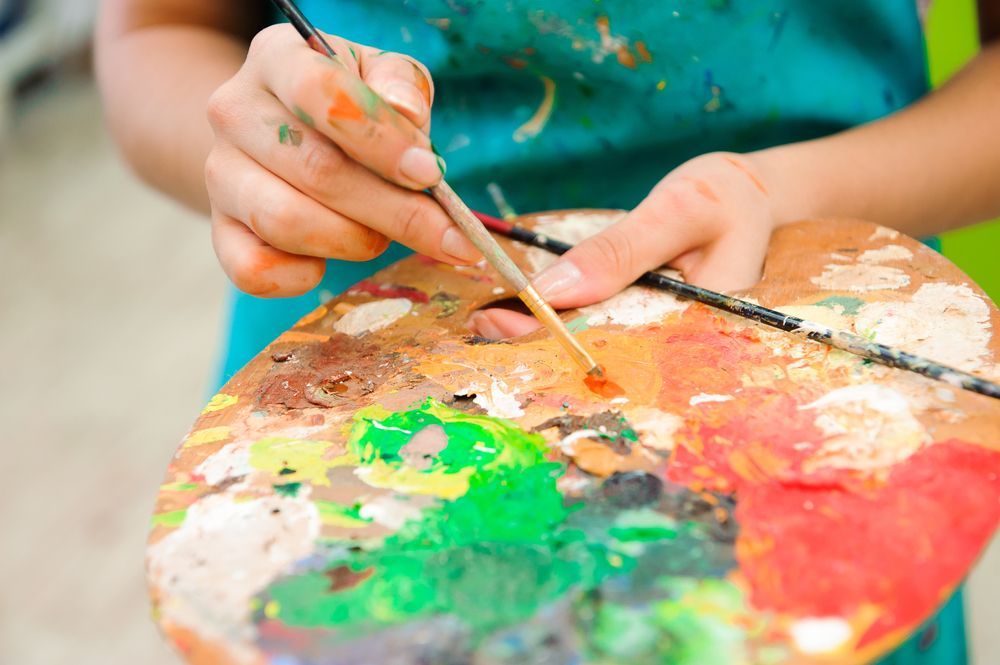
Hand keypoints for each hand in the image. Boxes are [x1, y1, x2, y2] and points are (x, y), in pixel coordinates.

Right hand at [204, 24, 478, 296]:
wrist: (280, 131)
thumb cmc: (349, 103)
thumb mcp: (381, 76)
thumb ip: (400, 86)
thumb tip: (406, 112)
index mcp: (277, 58)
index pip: (323, 94)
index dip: (383, 141)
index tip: (431, 175)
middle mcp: (234, 112)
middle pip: (316, 170)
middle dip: (394, 211)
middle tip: (444, 233)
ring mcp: (220, 174)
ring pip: (287, 223)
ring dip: (355, 242)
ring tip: (381, 236)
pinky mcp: (219, 230)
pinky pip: (253, 271)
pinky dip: (301, 278)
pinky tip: (327, 264)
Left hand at [468, 151, 777, 337]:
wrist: (755, 197)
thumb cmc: (728, 196)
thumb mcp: (679, 209)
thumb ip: (619, 251)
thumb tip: (551, 289)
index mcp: (698, 330)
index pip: (612, 342)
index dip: (553, 337)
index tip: (499, 324)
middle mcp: (677, 347)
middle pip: (600, 351)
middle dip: (539, 342)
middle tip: (480, 325)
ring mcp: (661, 336)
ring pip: (598, 341)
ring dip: (545, 332)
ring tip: (489, 321)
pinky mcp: (648, 320)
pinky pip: (604, 322)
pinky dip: (568, 315)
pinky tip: (527, 310)